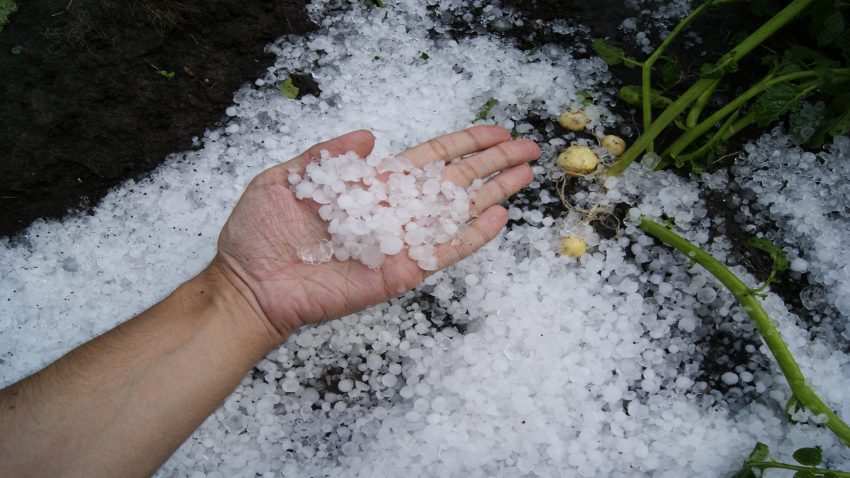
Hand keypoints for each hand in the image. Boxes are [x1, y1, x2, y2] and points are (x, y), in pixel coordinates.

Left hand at [211, 126, 539, 339]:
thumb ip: (327, 156)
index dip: (463, 143)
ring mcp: (400, 242)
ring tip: (526, 174)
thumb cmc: (259, 233)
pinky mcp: (400, 271)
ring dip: (493, 193)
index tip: (495, 130)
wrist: (249, 284)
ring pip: (457, 212)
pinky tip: (500, 217)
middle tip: (528, 147)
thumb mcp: (285, 178)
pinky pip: (443, 252)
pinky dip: (472, 237)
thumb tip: (368, 136)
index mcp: (371, 185)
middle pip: (454, 180)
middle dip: (492, 162)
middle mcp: (393, 210)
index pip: (429, 158)